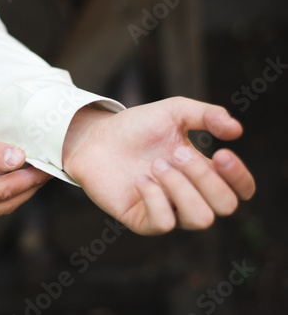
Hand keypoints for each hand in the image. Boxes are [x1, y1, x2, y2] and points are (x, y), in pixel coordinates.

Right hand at [0, 122, 51, 229]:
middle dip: (28, 188)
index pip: (0, 191)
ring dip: (17, 192)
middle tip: (48, 170)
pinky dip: (1, 194)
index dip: (28, 179)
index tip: (47, 166)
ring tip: (35, 172)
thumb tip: (18, 158)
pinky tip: (12, 177)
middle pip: (2, 205)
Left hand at [62, 97, 255, 234]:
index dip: (240, 178)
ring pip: (200, 219)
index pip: (240, 191)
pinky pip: (164, 223)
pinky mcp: (142, 221)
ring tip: (155, 165)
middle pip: (225, 206)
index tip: (222, 154)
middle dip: (204, 177)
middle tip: (176, 154)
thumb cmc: (136, 127)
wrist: (95, 138)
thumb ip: (207, 115)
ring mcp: (167, 211)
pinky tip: (140, 180)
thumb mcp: (174, 112)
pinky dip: (156, 198)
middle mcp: (189, 196)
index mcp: (202, 173)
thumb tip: (237, 130)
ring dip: (181, 188)